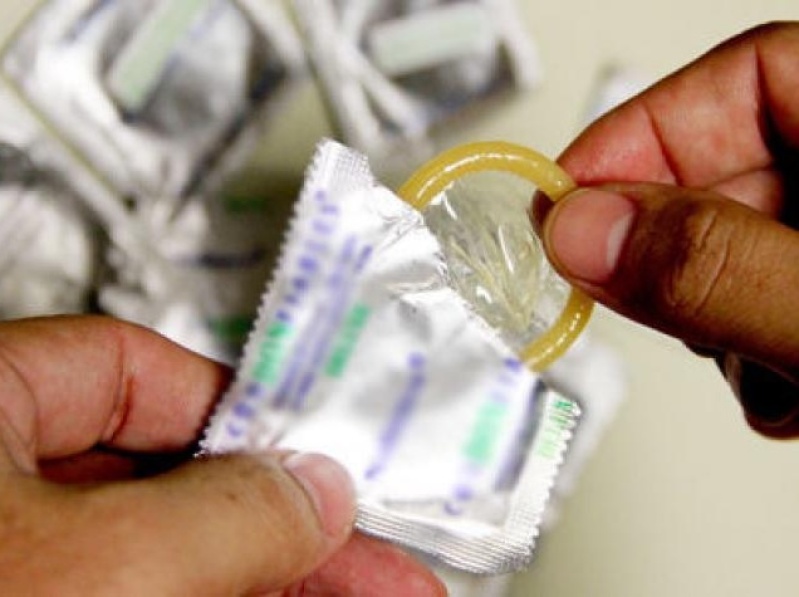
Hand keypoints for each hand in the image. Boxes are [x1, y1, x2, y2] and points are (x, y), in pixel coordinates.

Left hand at [0, 316, 444, 595]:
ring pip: (162, 555)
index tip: (318, 457)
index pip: (125, 365)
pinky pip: (138, 595)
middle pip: (167, 478)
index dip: (239, 409)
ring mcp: (14, 556)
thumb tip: (315, 491)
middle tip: (378, 562)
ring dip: (276, 578)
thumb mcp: (108, 557)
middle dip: (285, 522)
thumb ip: (229, 511)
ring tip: (371, 596)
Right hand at [535, 23, 798, 436]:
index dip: (641, 134)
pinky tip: (788, 392)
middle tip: (642, 304)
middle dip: (672, 257)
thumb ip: (711, 267)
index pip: (744, 77)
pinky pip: (763, 303)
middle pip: (725, 175)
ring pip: (733, 252)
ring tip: (763, 374)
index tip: (565, 206)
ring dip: (713, 322)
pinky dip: (751, 353)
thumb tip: (581, 232)